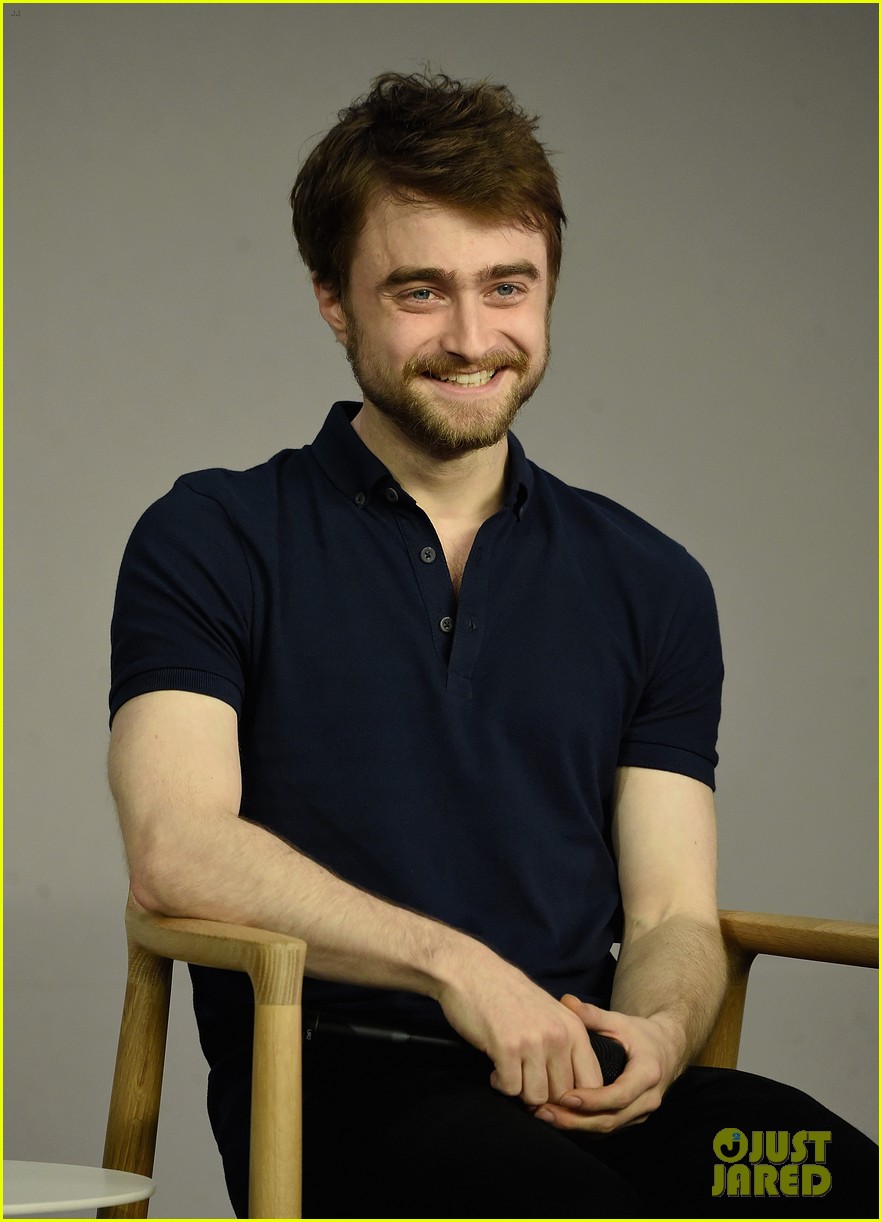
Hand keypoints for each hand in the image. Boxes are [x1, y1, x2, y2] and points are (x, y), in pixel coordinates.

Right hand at [435, 944, 602, 1106]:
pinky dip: (500, 1083)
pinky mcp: (507, 1047)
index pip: (592, 1082)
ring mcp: (534, 1041)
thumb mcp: (550, 1014)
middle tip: (524, 1079)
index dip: (574, 1099)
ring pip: (536, 1097)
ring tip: (509, 1070)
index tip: (553, 1094)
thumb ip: (566, 1046)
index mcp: (574, 1028)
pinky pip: (510, 1089)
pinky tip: (495, 1067)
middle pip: (562, 1095)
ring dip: (519, 1090)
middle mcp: (559, 1036)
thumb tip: (572, 1091)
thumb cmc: (508, 995)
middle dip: (542, 1095)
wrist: (472, 971)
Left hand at [532, 995, 684, 1132]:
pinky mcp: (632, 1120)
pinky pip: (607, 1130)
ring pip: (607, 1129)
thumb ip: (592, 1014)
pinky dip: (583, 1129)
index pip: (620, 1095)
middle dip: (575, 1119)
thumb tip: (566, 1001)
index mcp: (648, 1073)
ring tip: (546, 1117)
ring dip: (576, 1127)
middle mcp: (648, 1099)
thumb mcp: (619, 1021)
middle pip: (610, 1119)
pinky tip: (560, 1122)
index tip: (565, 1097)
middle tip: (544, 1112)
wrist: (667, 1050)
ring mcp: (641, 1114)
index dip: (593, 1100)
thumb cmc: (640, 1034)